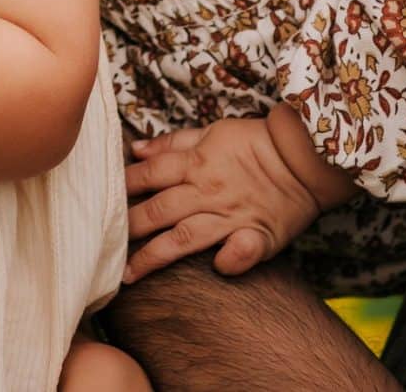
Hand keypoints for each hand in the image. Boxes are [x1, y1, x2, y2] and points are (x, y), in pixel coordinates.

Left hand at [123, 113, 342, 283]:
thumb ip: (174, 143)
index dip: (123, 188)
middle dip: (128, 227)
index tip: (101, 201)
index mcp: (196, 163)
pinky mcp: (258, 234)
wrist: (304, 154)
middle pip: (159, 209)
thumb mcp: (212, 132)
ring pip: (185, 237)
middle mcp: (208, 190)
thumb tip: (136, 149)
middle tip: (101, 244)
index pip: (149, 176)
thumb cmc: (256, 142)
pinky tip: (217, 268)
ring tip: (129, 274)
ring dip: (155, 255)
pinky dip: (231, 260)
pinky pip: (242, 250)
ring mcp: (231, 215)